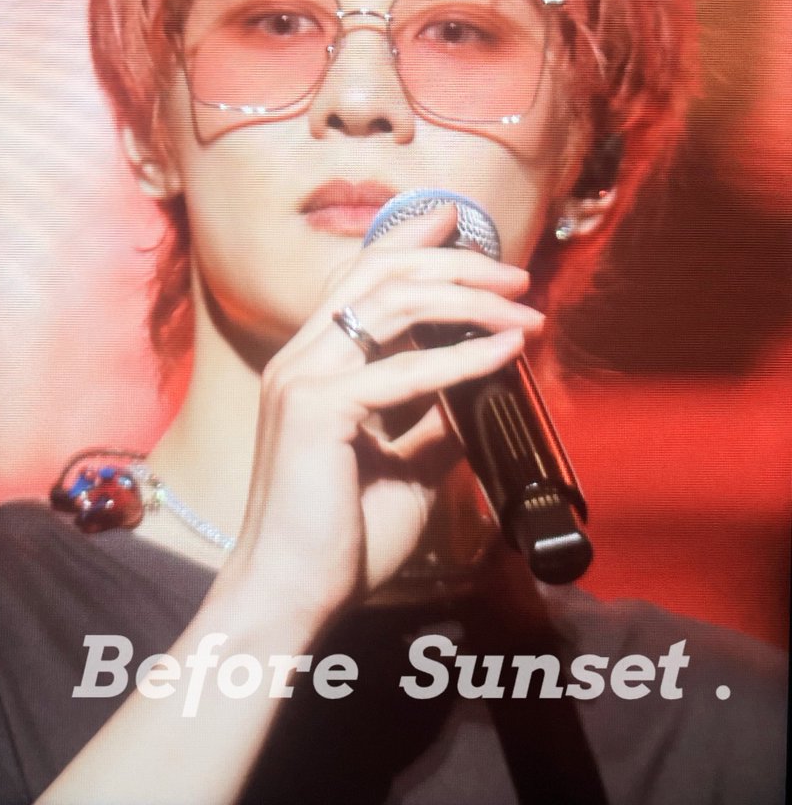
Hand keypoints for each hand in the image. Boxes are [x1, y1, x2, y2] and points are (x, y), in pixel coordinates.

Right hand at [229, 205, 543, 623]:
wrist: (291, 596)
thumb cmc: (339, 538)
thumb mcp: (404, 468)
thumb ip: (431, 424)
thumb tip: (476, 396)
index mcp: (312, 364)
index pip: (358, 279)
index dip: (405, 241)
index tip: (454, 218)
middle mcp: (301, 359)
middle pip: (380, 277)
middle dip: (453, 263)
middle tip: (514, 271)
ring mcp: (302, 380)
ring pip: (392, 306)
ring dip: (469, 299)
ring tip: (523, 307)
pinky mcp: (316, 412)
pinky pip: (403, 371)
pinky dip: (462, 357)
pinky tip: (507, 349)